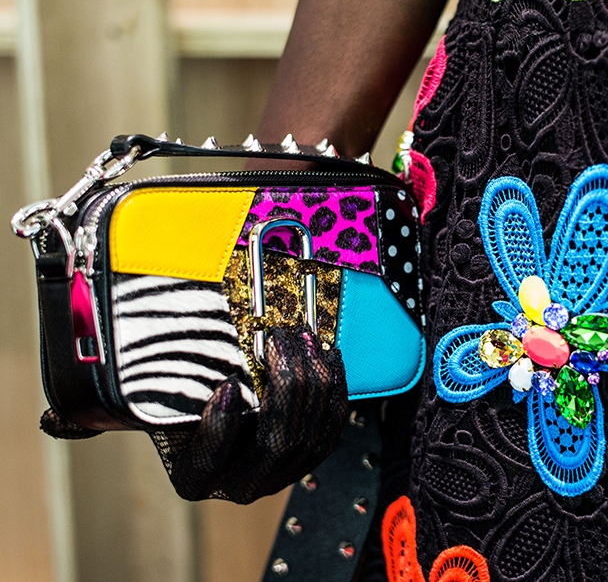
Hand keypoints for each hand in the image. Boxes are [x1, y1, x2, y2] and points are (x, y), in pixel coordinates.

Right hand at [41, 325, 348, 503]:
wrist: (234, 418)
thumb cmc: (188, 413)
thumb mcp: (152, 410)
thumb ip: (110, 415)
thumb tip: (58, 420)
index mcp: (198, 476)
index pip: (207, 465)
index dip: (217, 431)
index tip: (222, 388)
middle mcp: (242, 483)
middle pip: (273, 444)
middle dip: (283, 388)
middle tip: (278, 339)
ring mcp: (282, 471)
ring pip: (308, 435)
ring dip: (311, 383)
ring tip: (302, 339)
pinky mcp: (313, 453)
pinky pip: (331, 428)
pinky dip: (334, 391)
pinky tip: (327, 356)